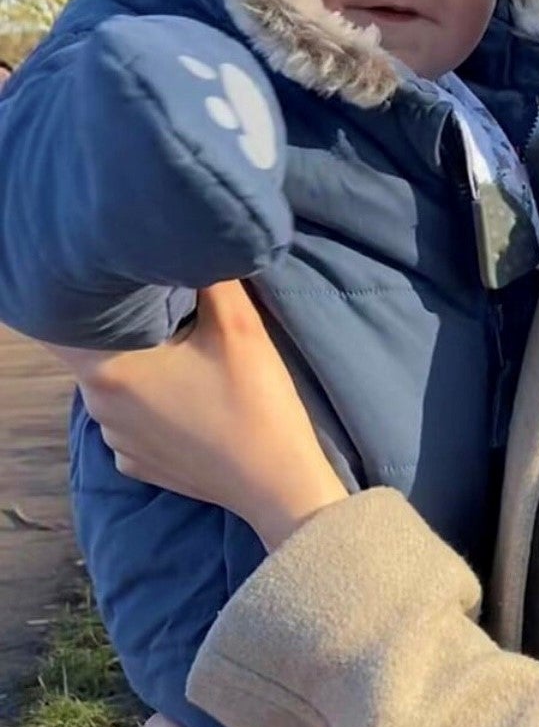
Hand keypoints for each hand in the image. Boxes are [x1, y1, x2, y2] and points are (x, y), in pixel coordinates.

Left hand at [58, 281, 346, 548]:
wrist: (276, 482)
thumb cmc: (255, 402)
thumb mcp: (240, 326)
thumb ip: (210, 277)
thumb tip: (195, 244)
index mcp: (110, 372)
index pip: (74, 320)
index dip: (100, 295)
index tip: (133, 280)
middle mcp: (99, 409)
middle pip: (100, 349)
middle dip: (131, 325)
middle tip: (177, 307)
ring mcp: (117, 442)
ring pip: (118, 383)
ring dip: (142, 364)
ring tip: (187, 352)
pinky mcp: (139, 464)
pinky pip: (133, 418)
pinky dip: (153, 402)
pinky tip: (191, 396)